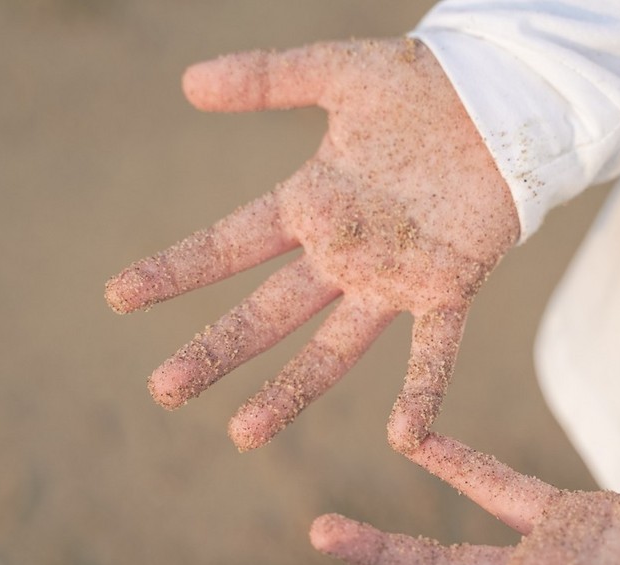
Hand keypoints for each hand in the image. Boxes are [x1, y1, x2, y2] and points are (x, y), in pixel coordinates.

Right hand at [105, 39, 518, 451]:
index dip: (175, 270)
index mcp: (312, 205)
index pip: (230, 245)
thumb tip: (188, 82)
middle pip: (267, 312)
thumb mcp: (337, 72)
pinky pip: (434, 349)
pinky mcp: (449, 287)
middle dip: (216, 349)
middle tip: (163, 390)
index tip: (118, 297)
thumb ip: (268, 78)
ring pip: (334, 347)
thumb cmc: (423, 86)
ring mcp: (393, 279)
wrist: (501, 99)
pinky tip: (403, 437)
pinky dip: (421, 391)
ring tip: (242, 433)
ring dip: (290, 388)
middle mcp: (343, 254)